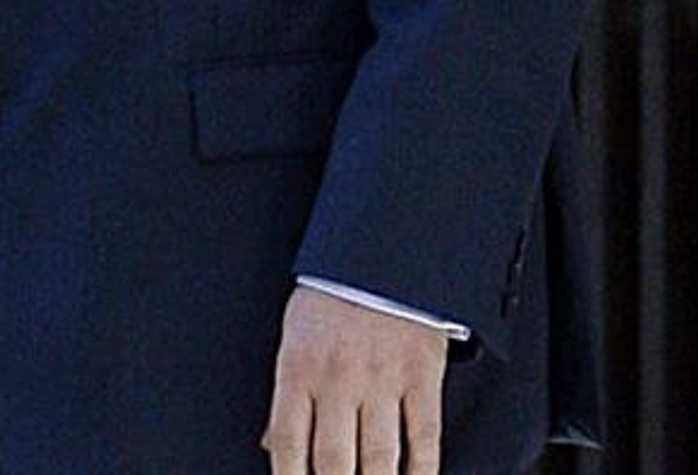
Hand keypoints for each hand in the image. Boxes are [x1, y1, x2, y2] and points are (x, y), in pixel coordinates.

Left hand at [262, 284, 447, 474]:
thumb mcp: (296, 335)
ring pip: (379, 461)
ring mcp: (382, 377)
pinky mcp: (421, 373)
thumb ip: (287, 395)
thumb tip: (273, 448)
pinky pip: (424, 438)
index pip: (288, 448)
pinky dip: (420, 473)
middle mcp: (339, 376)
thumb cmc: (333, 293)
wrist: (383, 246)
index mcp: (299, 366)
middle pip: (333, 464)